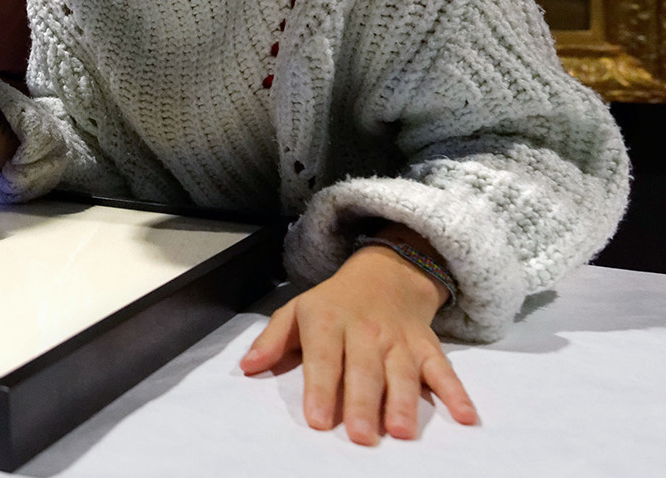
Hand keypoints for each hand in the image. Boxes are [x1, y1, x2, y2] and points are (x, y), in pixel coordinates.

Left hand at [240, 241, 476, 443]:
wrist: (385, 274)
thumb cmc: (333, 303)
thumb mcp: (296, 311)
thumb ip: (272, 341)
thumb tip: (246, 367)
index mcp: (328, 322)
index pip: (323, 358)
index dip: (321, 389)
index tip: (318, 420)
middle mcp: (365, 331)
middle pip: (364, 370)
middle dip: (363, 403)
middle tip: (362, 436)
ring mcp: (399, 340)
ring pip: (403, 373)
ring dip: (404, 403)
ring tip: (402, 432)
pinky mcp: (427, 347)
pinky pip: (443, 370)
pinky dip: (456, 393)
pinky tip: (464, 417)